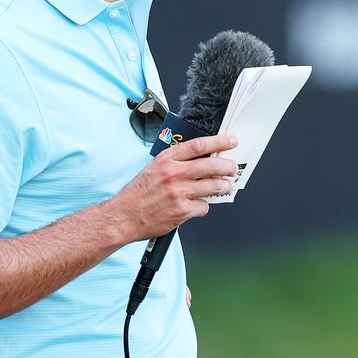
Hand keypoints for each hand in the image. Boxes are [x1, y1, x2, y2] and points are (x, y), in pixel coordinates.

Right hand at [112, 133, 238, 241]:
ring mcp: (179, 193)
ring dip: (224, 187)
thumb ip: (175, 162)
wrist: (124, 216)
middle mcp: (173, 174)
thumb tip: (201, 158)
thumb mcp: (154, 168)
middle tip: (233, 168)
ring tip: (226, 187)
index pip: (198, 145)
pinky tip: (198, 205)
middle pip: (211, 165)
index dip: (219, 141)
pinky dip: (204, 206)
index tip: (231, 141)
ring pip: (213, 186)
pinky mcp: (181, 211)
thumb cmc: (138, 193)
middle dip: (228, 166)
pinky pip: (203, 206)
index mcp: (166, 160)